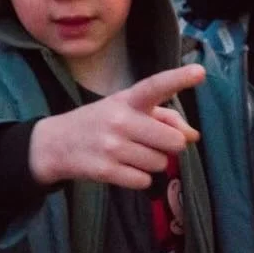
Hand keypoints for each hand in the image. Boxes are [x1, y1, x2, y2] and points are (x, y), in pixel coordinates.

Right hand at [28, 65, 204, 188]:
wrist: (54, 144)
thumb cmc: (99, 123)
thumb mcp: (125, 109)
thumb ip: (162, 117)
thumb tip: (193, 136)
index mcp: (126, 100)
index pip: (155, 87)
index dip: (178, 79)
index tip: (199, 71)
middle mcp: (120, 120)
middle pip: (174, 141)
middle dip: (168, 146)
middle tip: (149, 142)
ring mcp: (111, 146)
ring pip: (160, 164)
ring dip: (151, 163)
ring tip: (129, 154)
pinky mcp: (105, 170)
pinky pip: (144, 181)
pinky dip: (137, 179)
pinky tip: (120, 168)